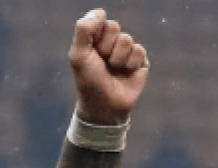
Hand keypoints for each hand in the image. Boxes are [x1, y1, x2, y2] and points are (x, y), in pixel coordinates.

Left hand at [68, 9, 149, 124]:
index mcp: (93, 41)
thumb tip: (100, 11)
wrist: (105, 106)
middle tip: (102, 62)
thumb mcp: (79, 56)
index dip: (96, 34)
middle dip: (106, 46)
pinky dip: (130, 63)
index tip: (92, 50)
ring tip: (113, 69)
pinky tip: (125, 73)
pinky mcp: (139, 60)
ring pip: (126, 39)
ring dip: (117, 57)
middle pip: (114, 26)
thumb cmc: (89, 82)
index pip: (99, 20)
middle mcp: (109, 43)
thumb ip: (83, 30)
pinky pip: (139, 50)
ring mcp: (125, 51)